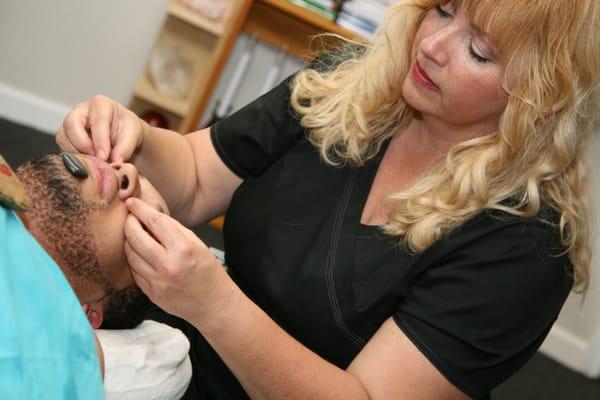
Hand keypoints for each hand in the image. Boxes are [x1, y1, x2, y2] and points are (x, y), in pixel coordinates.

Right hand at [56, 95, 143, 161]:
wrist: (123, 136)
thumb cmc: (127, 130)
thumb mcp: (133, 134)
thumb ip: (126, 146)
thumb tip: (115, 160)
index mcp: (101, 104)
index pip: (96, 120)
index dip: (100, 140)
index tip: (105, 156)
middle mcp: (81, 110)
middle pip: (71, 124)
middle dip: (83, 144)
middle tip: (96, 159)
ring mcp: (70, 123)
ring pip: (63, 137)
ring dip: (77, 153)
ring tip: (94, 161)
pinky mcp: (65, 137)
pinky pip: (62, 147)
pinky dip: (74, 158)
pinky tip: (88, 162)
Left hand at [123, 198, 228, 321]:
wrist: (212, 302)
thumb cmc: (207, 270)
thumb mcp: (196, 243)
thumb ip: (173, 229)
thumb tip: (149, 216)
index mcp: (183, 248)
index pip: (154, 221)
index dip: (140, 209)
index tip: (131, 202)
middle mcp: (168, 264)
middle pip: (136, 237)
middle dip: (128, 223)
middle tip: (129, 218)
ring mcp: (158, 281)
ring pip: (130, 255)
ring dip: (128, 242)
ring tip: (133, 236)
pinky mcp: (151, 293)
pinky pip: (134, 272)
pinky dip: (134, 260)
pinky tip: (139, 255)